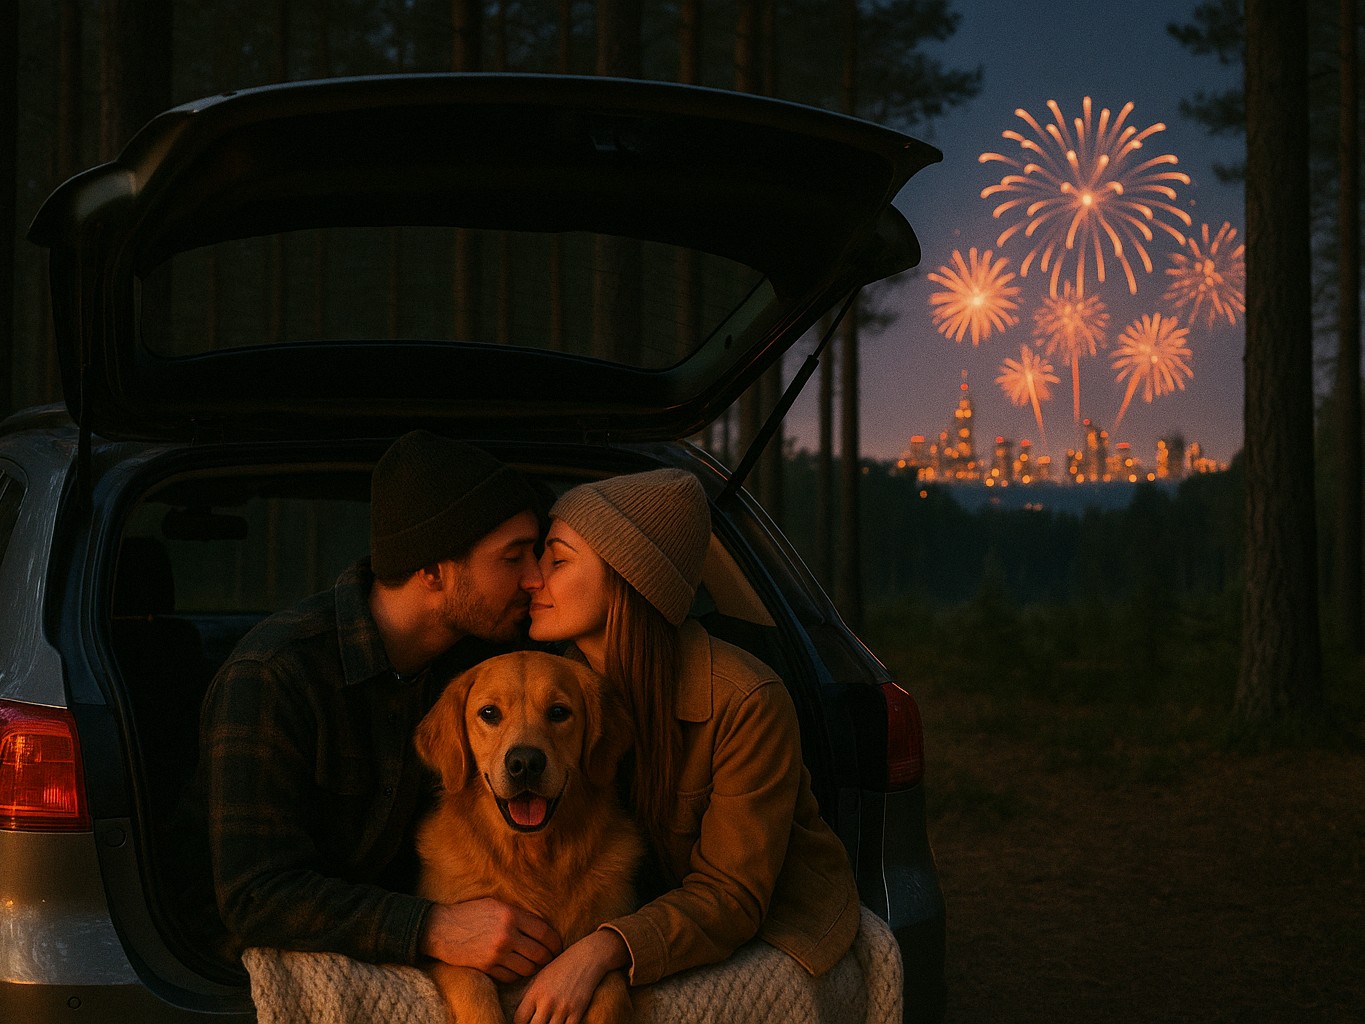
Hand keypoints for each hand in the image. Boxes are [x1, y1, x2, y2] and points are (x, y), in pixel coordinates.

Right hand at [420, 898, 561, 982]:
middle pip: (539, 954)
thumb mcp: (497, 905)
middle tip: (550, 959)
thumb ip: (519, 915)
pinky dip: (517, 975)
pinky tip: (517, 969)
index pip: (544, 933)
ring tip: (535, 965)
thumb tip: (542, 928)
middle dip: (548, 958)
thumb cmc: (471, 913)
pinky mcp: (487, 968)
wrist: (441, 928)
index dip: (555, 942)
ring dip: (534, 968)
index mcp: (511, 916)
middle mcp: (506, 935)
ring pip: (527, 969)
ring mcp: (496, 954)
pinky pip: (511, 977)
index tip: (557, 947)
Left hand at [513, 929, 629, 1023]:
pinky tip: (562, 1022)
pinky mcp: (577, 1011)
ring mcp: (563, 1007)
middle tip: (539, 1021)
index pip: (519, 1019)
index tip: (526, 1021)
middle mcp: (547, 1001)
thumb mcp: (539, 978)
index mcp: (534, 992)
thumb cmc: (560, 968)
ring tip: (550, 1021)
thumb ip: (526, 996)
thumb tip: (518, 1016)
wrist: (586, 957)